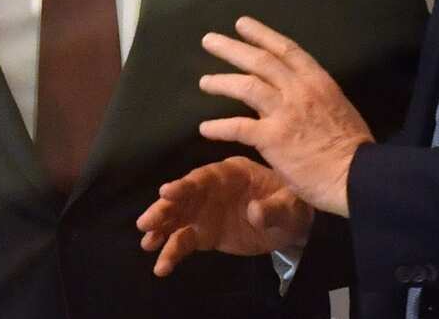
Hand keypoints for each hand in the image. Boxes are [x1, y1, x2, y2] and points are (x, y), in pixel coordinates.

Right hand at [136, 156, 312, 276]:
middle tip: (146, 222)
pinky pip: (185, 242)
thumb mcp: (290, 204)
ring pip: (178, 219)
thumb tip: (255, 212)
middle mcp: (212, 190)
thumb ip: (273, 208)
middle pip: (183, 197)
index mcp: (231, 173)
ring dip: (161, 230)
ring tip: (147, 243)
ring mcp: (206, 212)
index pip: (204, 176)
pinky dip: (172, 253)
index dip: (185, 184)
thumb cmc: (292, 205)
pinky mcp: (205, 234)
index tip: (166, 191)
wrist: (292, 226)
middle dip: (165, 208)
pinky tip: (162, 266)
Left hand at [198, 16, 373, 216]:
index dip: (262, 34)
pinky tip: (205, 128)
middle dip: (232, 48)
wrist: (357, 175)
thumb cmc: (352, 147)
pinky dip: (218, 127)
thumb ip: (315, 98)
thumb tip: (302, 97)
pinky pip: (237, 127)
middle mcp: (299, 89)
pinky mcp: (272, 138)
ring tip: (204, 82)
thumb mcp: (338, 107)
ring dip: (221, 82)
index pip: (286, 49)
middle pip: (260, 61)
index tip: (242, 24)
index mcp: (318, 80)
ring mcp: (284, 112)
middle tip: (209, 40)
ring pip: (246, 86)